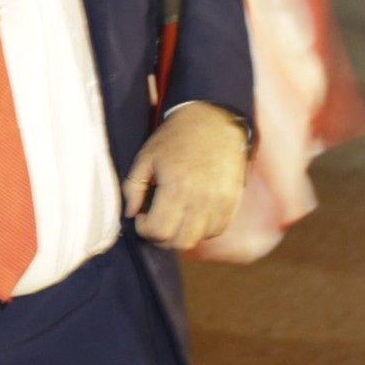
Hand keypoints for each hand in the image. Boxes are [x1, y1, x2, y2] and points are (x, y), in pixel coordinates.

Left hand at [125, 106, 248, 253]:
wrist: (216, 121)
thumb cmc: (177, 137)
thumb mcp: (146, 156)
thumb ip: (133, 187)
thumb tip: (131, 214)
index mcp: (177, 187)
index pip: (158, 231)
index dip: (144, 229)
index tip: (142, 216)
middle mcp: (201, 200)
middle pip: (180, 242)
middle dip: (162, 237)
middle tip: (156, 220)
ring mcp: (220, 203)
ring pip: (199, 239)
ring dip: (183, 233)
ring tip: (175, 215)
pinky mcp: (233, 202)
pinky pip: (217, 230)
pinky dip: (203, 228)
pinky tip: (193, 213)